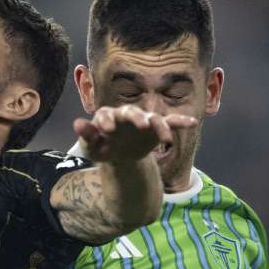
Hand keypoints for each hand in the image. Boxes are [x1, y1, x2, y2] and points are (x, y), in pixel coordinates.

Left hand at [72, 105, 196, 163]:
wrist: (118, 155)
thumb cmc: (102, 147)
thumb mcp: (92, 147)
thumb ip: (86, 135)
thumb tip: (76, 123)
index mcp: (108, 117)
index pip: (106, 114)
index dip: (106, 120)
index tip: (107, 129)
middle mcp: (126, 115)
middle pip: (132, 112)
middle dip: (137, 117)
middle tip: (140, 125)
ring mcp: (143, 121)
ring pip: (153, 119)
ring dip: (160, 126)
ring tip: (165, 139)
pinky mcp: (155, 128)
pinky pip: (170, 122)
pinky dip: (180, 121)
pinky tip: (191, 122)